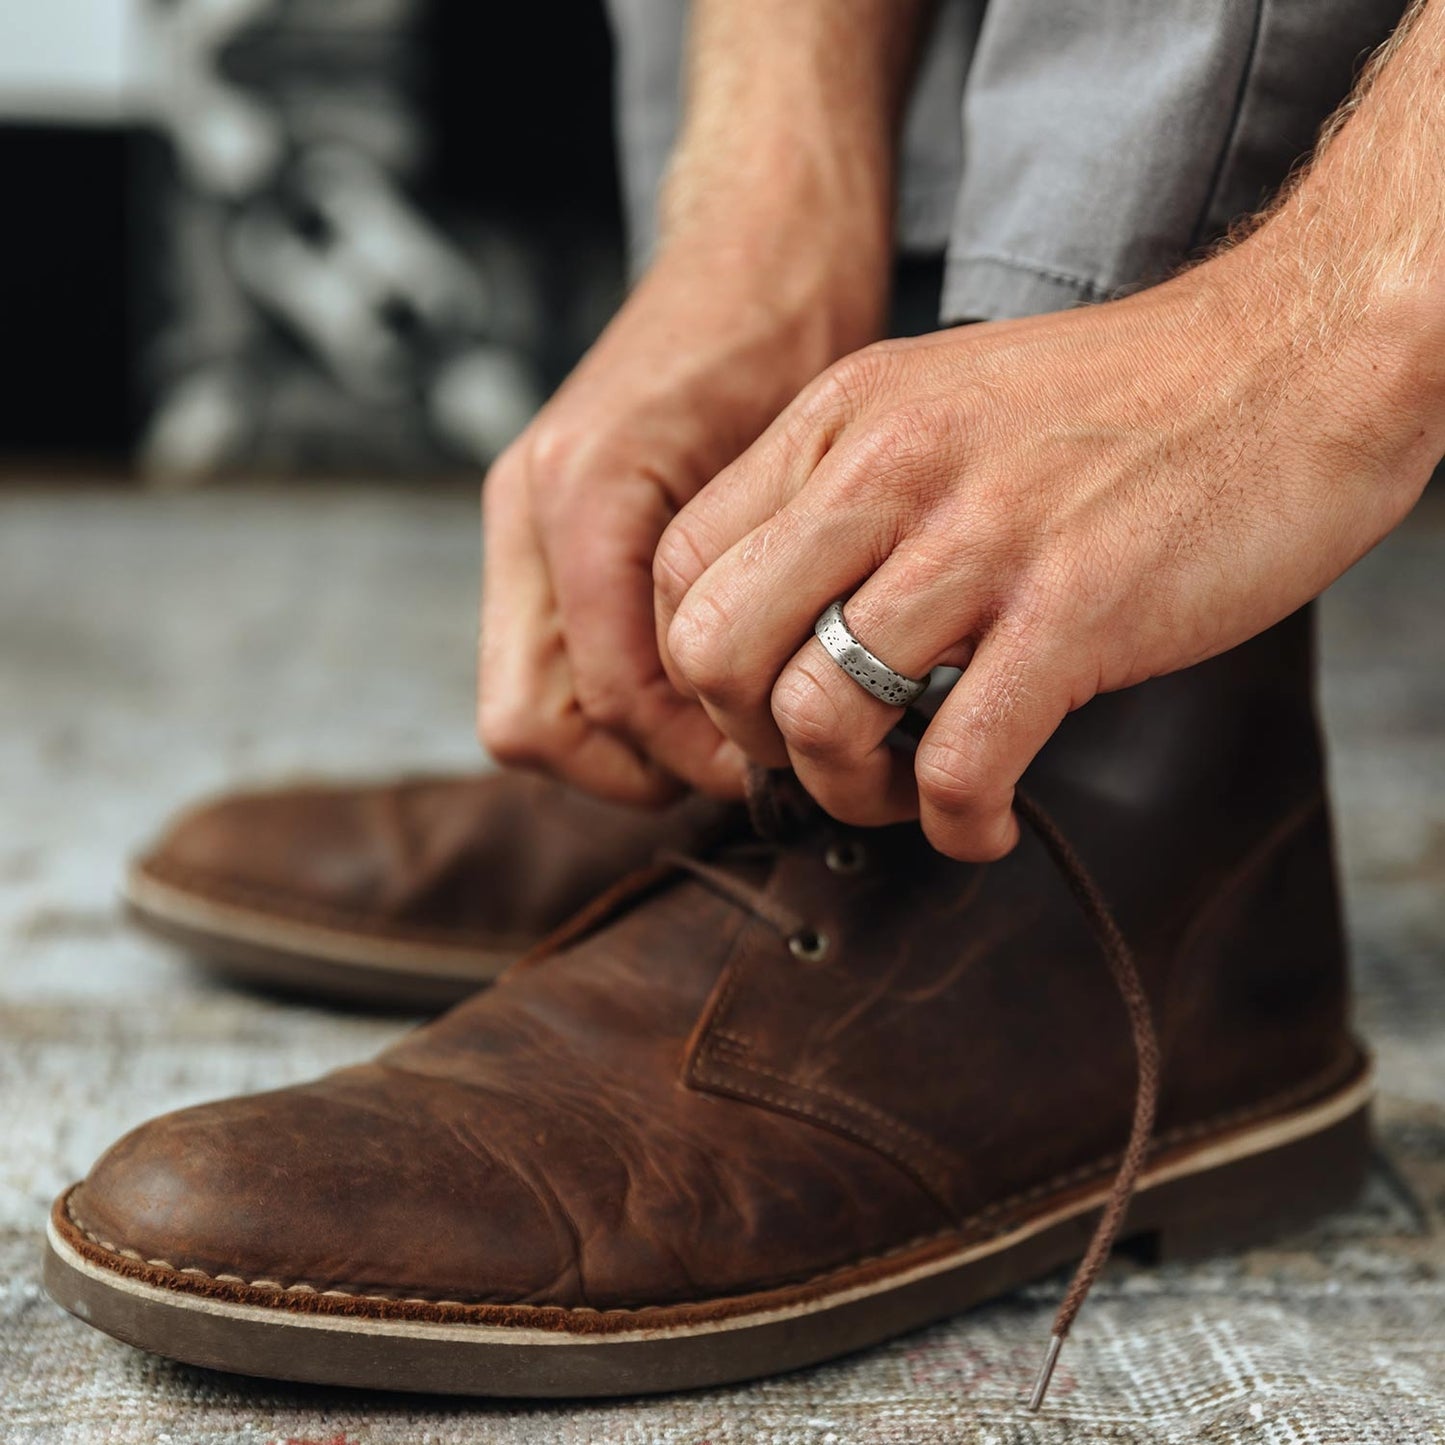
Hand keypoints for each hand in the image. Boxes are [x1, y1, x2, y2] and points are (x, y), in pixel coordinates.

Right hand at [479, 237, 882, 803]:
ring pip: (527, 708)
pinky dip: (607, 698)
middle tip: (732, 764)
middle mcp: (531, 511)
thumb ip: (749, 600)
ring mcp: (522, 520)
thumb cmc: (794, 338)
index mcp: (588, 494)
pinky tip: (693, 680)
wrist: (756, 249)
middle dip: (633, 768)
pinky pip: (546, 659)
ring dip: (616, 744)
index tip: (769, 764)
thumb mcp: (798, 475)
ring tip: (716, 728)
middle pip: (528, 727)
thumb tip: (756, 735)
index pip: (609, 697)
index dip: (692, 754)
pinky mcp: (539, 529)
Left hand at [654, 235, 1437, 855]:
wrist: (1292, 357)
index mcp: (840, 420)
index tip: (762, 709)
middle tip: (825, 758)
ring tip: (910, 792)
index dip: (697, 670)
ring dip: (851, 794)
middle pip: (714, 650)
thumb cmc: (1117, 402)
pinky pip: (956, 763)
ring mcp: (978, 539)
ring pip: (818, 716)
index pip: (677, 568)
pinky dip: (957, 823)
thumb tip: (792, 625)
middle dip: (751, 741)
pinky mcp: (1072, 611)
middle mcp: (885, 470)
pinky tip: (986, 820)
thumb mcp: (939, 403)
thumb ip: (849, 494)